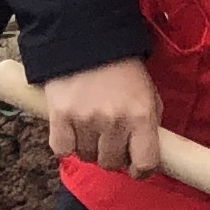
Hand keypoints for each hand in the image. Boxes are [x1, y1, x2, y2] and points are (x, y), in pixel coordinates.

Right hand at [40, 57, 164, 176]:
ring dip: (89, 149)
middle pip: (112, 163)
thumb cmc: (122, 69)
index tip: (136, 167)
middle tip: (110, 142)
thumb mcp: (148, 93)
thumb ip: (149, 123)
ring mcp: (86, 119)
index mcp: (141, 115)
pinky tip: (72, 131)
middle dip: (113, 157)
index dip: (141, 170)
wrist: (89, 39)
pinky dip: (66, 145)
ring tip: (91, 130)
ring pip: (87, 157)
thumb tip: (145, 154)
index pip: (146, 163)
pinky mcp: (60, 115)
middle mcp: (114, 121)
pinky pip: (62, 149)